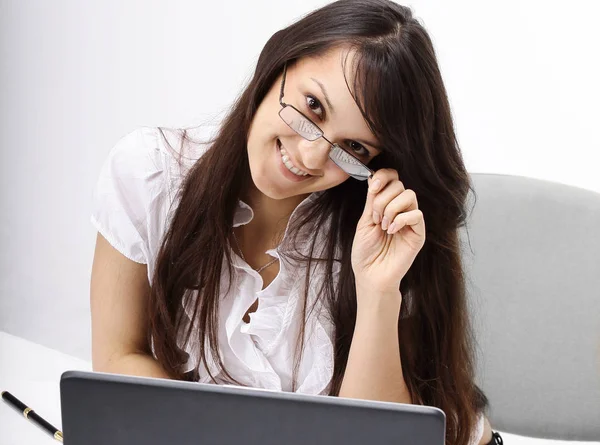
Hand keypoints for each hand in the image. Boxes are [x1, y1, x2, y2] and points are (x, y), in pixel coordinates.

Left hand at [351, 169, 425, 295]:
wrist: (370, 275)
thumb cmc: (365, 252)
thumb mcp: (364, 221)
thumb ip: (372, 200)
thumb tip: (374, 178)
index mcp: (387, 205)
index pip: (392, 178)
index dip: (384, 177)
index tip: (373, 188)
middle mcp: (400, 210)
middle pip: (399, 185)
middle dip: (382, 199)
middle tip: (375, 219)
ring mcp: (410, 221)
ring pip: (409, 195)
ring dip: (391, 208)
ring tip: (383, 226)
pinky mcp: (418, 234)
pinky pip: (417, 214)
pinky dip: (401, 220)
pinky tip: (391, 231)